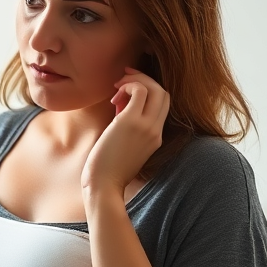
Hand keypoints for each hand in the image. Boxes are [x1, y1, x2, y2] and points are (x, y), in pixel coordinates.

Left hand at [81, 67, 169, 201]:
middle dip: (144, 80)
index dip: (149, 92)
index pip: (163, 106)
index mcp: (156, 138)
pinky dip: (128, 85)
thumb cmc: (107, 171)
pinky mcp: (130, 122)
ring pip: (155, 88)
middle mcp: (155, 131)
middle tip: (123, 80)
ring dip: (135, 80)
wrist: (103, 186)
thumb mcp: (124, 146)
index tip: (129, 90)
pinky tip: (114, 96)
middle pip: (164, 93)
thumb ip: (127, 126)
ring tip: (117, 87)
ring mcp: (146, 126)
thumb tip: (119, 105)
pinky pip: (138, 91)